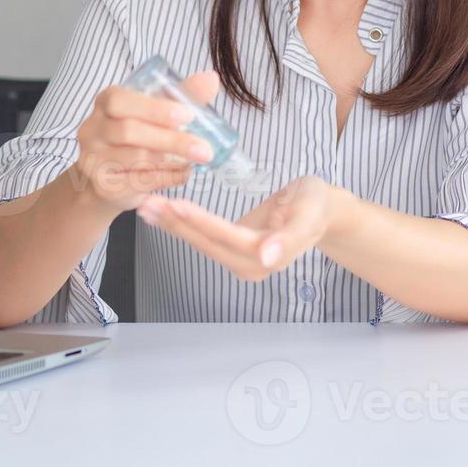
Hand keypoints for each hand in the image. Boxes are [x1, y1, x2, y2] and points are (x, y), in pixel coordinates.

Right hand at [67, 72, 222, 211]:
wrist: (104, 179)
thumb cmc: (135, 137)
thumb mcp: (154, 112)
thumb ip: (179, 96)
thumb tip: (211, 79)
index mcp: (105, 102)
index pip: (120, 100)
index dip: (153, 108)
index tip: (187, 115)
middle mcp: (93, 130)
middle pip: (129, 132)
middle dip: (171, 140)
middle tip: (204, 149)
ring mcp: (94, 160)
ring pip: (136, 159)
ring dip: (172, 160)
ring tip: (198, 159)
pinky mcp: (104, 186)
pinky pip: (139, 182)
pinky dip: (167, 178)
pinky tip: (183, 173)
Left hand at [136, 175, 339, 279]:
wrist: (320, 209)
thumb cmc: (315, 205)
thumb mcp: (309, 214)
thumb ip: (289, 237)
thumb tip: (267, 259)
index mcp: (268, 256)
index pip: (227, 237)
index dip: (200, 222)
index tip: (176, 204)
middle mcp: (250, 265)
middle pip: (207, 243)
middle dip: (177, 223)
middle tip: (148, 203)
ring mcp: (239, 260)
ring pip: (200, 242)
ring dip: (173, 224)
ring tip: (147, 206)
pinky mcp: (231, 250)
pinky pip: (202, 237)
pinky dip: (180, 224)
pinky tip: (161, 212)